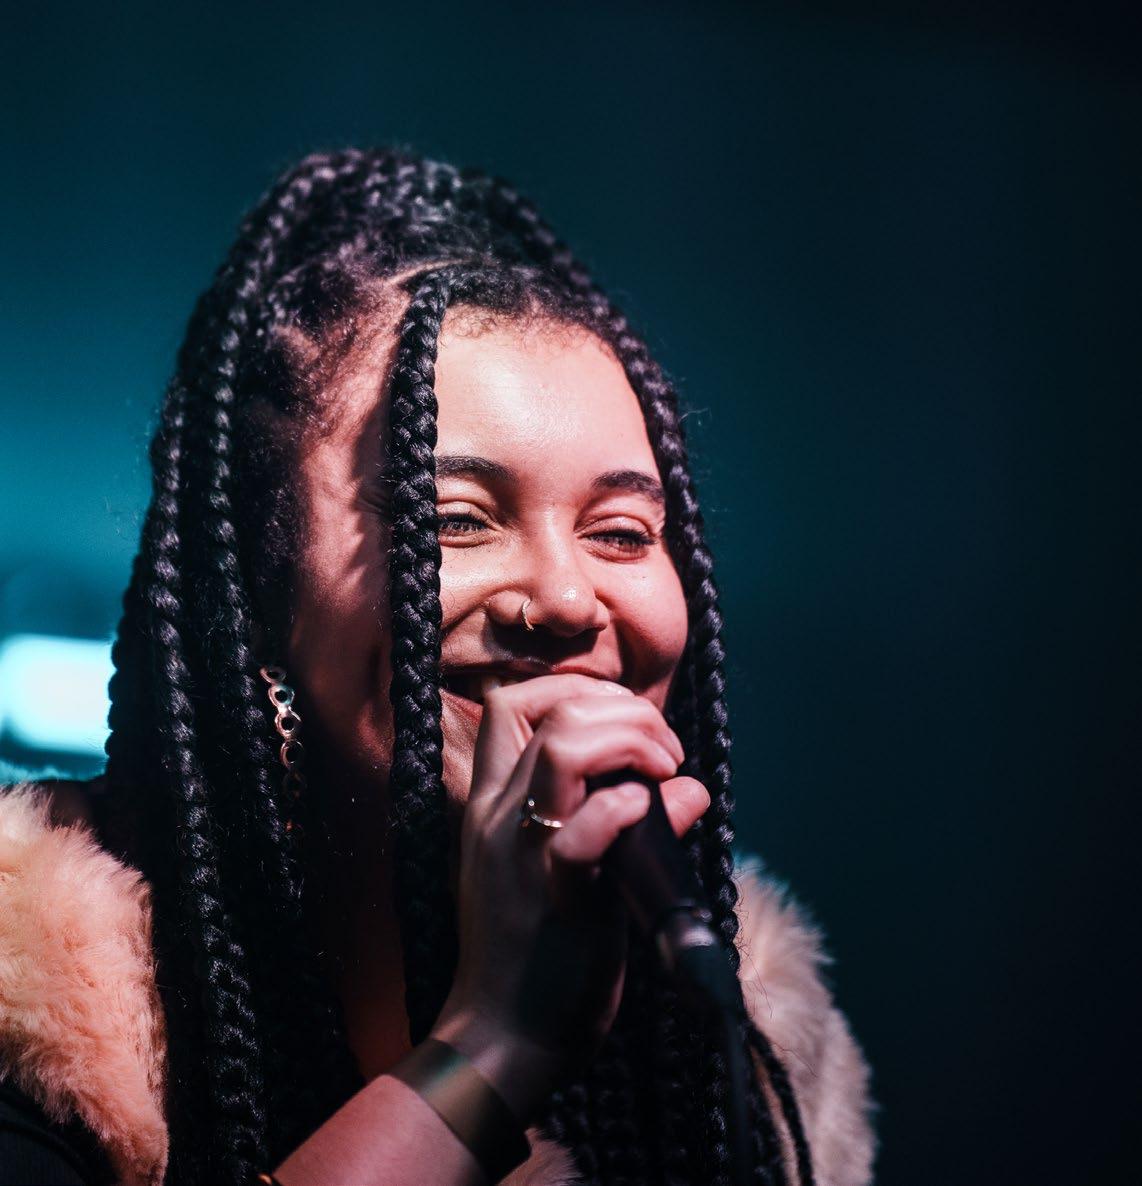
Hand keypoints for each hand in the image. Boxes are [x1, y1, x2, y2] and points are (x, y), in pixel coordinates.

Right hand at [429, 674, 710, 1120]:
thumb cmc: (533, 948)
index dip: (576, 692)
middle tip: (664, 749)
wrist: (502, 1035)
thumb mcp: (553, 868)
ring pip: (562, 749)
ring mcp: (524, 854)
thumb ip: (607, 819)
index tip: (626, 721)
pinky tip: (651, 813)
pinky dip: (625, 809)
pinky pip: (582, 833)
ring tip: (664, 769)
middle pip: (550, 713)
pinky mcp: (557, 898)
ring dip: (631, 741)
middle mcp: (499, 817)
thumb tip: (687, 789)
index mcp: (492, 805)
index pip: (510, 704)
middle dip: (624, 710)